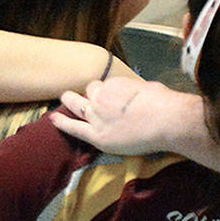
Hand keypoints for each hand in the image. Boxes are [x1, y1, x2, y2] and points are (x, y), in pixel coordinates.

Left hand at [49, 77, 199, 155]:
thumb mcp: (149, 88)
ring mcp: (97, 116)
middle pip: (89, 91)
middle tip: (82, 95)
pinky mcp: (97, 135)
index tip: (112, 98)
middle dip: (87, 93)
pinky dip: (62, 123)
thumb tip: (139, 94)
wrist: (167, 120)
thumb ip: (136, 91)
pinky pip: (74, 127)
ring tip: (65, 101)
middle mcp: (102, 97)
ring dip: (71, 102)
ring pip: (77, 105)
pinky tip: (52, 120)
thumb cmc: (164, 103)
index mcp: (115, 85)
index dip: (107, 92)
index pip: (104, 86)